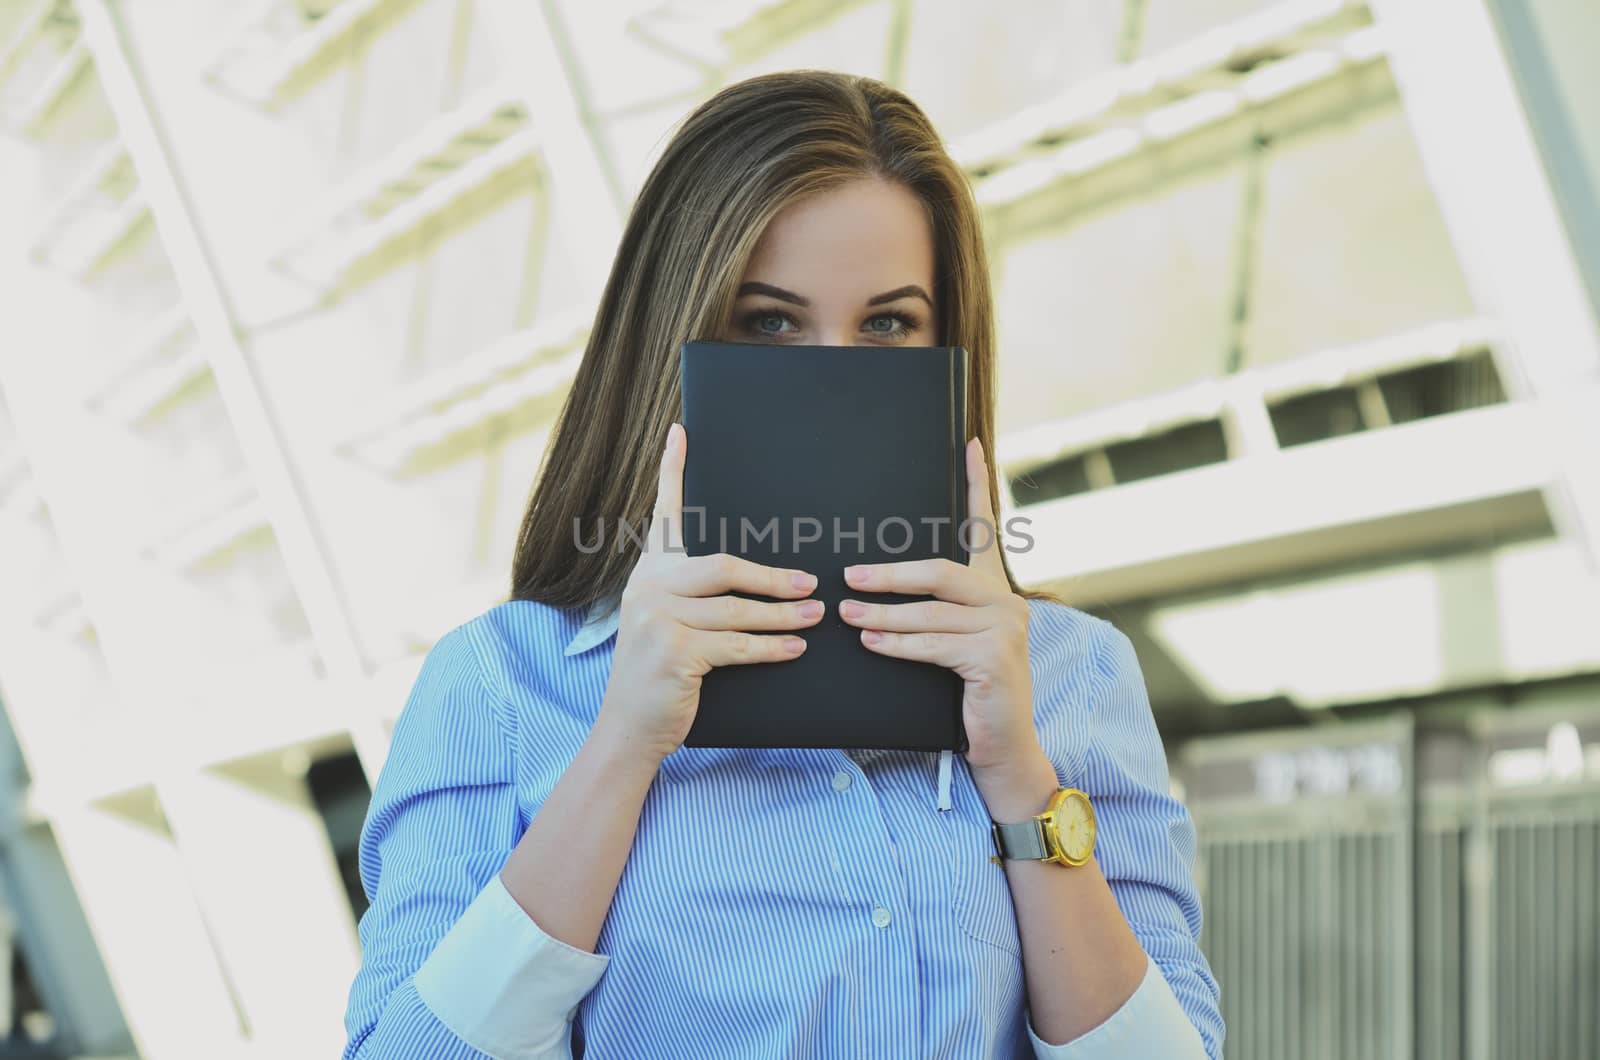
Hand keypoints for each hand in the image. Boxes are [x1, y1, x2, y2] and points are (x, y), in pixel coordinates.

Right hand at [596, 422, 824, 763]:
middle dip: (772, 577)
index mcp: (649, 573)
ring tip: (815, 616)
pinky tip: (794, 649)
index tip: (680, 433)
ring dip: (783, 616)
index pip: (664, 516)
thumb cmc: (660, 674)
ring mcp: (658, 619)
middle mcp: (648, 587)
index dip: (672, 472)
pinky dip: (771, 648)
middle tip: (810, 584)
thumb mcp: (668, 624)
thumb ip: (694, 596)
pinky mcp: (673, 651)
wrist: (630, 727)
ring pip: (737, 610)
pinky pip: (737, 645)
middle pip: (723, 566)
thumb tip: (758, 579)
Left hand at [835, 438, 1055, 816]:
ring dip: (884, 614)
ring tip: (847, 614)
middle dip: (890, 574)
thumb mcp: (949, 646)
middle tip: (848, 577)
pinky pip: (935, 645)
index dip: (977, 485)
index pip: (984, 529)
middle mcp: (1007, 602)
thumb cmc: (966, 694)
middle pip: (941, 572)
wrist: (1001, 747)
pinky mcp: (996, 659)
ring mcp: (1006, 630)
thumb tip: (868, 591)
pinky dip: (898, 644)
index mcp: (994, 591)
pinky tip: (872, 642)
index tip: (968, 443)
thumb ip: (929, 614)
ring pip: (932, 613)